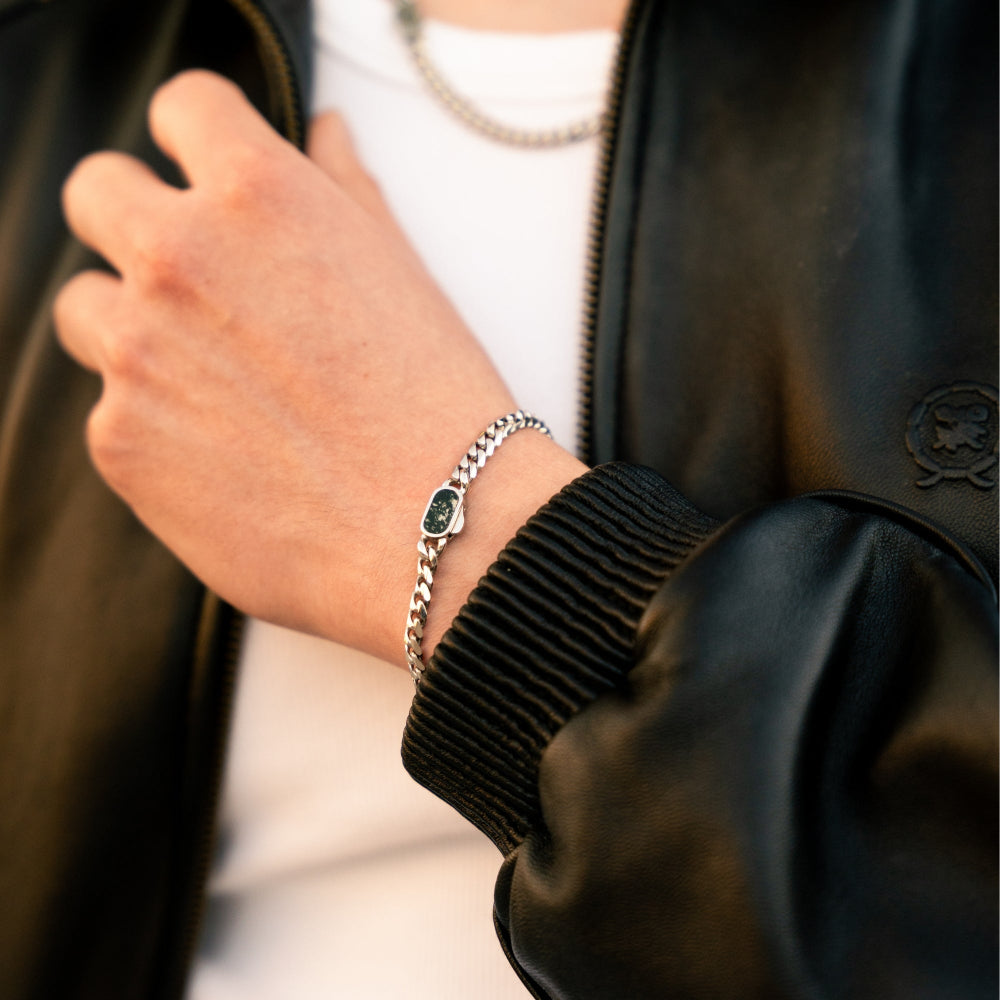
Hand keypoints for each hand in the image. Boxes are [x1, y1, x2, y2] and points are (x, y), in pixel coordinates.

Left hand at [54, 71, 583, 662]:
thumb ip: (344, 188)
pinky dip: (153, 427)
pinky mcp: (119, 443)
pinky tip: (228, 457)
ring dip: (134, 332)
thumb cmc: (438, 404)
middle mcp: (178, 258)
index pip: (184, 108)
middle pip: (98, 194)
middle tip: (193, 282)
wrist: (442, 528)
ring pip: (87, 310)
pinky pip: (109, 412)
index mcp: (259, 196)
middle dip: (136, 224)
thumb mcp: (404, 273)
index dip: (201, 141)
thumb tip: (323, 133)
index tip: (211, 177)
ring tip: (217, 386)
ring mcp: (136, 353)